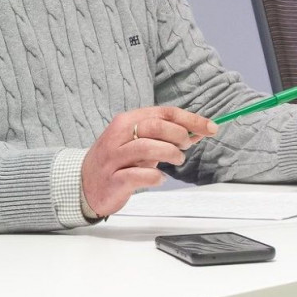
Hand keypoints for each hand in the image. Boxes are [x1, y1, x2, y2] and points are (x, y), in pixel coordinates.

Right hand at [81, 107, 216, 218]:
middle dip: (178, 135)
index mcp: (127, 121)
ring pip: (147, 148)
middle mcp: (118, 136)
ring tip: (176, 160)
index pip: (164, 112)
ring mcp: (114, 158)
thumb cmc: (117, 161)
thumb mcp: (139, 143)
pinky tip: (159, 178)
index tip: (211, 127)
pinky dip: (156, 177)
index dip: (191, 119)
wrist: (84, 184)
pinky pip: (139, 175)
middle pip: (155, 126)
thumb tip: (198, 131)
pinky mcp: (114, 180)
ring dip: (170, 154)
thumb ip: (165, 136)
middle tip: (185, 146)